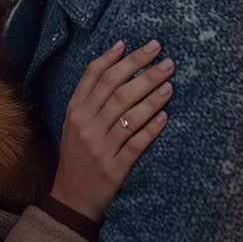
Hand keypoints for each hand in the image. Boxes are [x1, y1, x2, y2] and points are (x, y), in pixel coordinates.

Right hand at [49, 39, 173, 221]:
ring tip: (170, 83)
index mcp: (75, 110)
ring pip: (129, 114)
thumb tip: (115, 58)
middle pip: (117, 90)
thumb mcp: (74, 121)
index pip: (96, 76)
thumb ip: (91, 95)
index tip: (137, 44)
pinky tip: (165, 116)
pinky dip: (151, 128)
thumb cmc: (77, 152)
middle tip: (165, 58)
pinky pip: (136, 143)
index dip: (116, 58)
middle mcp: (86, 125)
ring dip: (152, 96)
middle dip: (142, 71)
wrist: (72, 197)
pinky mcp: (114, 166)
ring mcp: (100, 146)